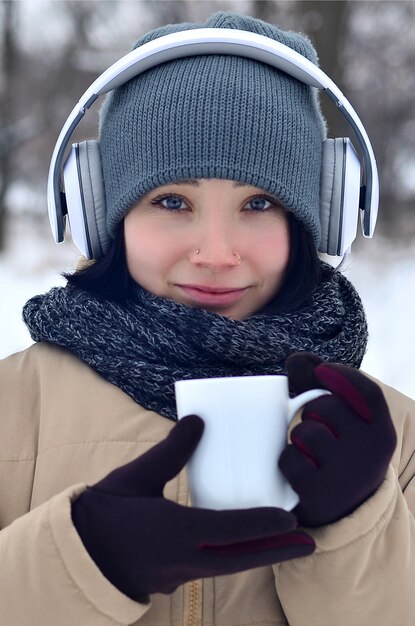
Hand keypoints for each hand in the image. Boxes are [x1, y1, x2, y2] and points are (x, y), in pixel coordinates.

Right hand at [72, 415, 314, 599]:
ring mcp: (178, 573)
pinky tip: (243, 546)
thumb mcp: (135, 477)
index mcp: (173, 533)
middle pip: (240, 559)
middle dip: (277, 550)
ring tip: (285, 543)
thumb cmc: (103, 513)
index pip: (228, 531)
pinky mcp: (173, 577)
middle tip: (310, 543)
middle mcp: (182, 559)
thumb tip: (197, 421)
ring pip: (229, 566)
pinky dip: (236, 557)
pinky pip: (213, 568)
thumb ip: (169, 452)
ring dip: (259, 555)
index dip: (262, 525)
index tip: (290, 518)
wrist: (76, 554)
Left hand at [278, 353, 396, 526]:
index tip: (321, 371)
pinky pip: (290, 459)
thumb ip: (321, 385)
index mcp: (382, 431)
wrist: (343, 512)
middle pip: (326, 406)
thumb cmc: (339, 453)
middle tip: (318, 428)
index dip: (342, 375)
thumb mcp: (343, 423)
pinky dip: (287, 461)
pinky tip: (299, 471)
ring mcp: (348, 474)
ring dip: (298, 438)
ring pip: (305, 432)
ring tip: (309, 452)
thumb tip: (297, 360)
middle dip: (313, 411)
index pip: (368, 392)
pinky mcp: (321, 494)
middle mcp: (372, 452)